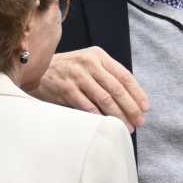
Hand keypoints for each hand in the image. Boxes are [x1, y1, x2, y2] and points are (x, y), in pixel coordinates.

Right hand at [29, 47, 148, 131]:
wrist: (36, 69)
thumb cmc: (67, 70)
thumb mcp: (87, 64)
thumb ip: (105, 75)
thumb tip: (130, 99)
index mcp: (98, 55)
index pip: (124, 75)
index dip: (137, 93)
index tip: (145, 107)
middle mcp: (89, 63)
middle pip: (116, 88)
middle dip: (131, 107)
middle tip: (140, 121)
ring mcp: (77, 75)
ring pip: (104, 98)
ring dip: (118, 115)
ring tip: (126, 127)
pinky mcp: (66, 88)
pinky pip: (87, 106)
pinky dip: (98, 116)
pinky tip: (106, 125)